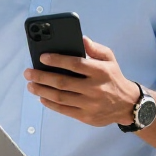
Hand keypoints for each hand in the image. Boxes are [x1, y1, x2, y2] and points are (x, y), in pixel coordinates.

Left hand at [24, 36, 139, 126]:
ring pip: (60, 97)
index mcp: (100, 72)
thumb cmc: (113, 77)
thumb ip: (95, 49)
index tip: (42, 57)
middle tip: (28, 72)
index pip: (75, 64)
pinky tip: (41, 97)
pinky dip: (50, 104)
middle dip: (42, 77)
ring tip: (30, 85)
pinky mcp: (86, 116)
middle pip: (63, 83)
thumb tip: (81, 39)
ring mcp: (90, 104)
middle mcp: (95, 88)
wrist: (127, 104)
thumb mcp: (110, 59)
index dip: (57, 60)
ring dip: (42, 90)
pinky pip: (64, 110)